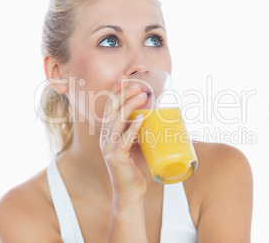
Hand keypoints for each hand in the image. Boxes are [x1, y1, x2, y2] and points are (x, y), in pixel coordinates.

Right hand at [99, 76, 147, 201]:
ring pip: (116, 122)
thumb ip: (143, 130)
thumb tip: (163, 115)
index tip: (127, 80)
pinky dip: (132, 128)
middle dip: (124, 95)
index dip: (117, 92)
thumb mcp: (139, 143)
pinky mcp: (115, 157)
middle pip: (111, 110)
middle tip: (139, 85)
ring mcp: (108, 147)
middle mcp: (105, 137)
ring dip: (129, 106)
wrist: (131, 190)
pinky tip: (140, 119)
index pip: (110, 107)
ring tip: (142, 96)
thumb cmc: (136, 166)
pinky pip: (123, 140)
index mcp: (109, 132)